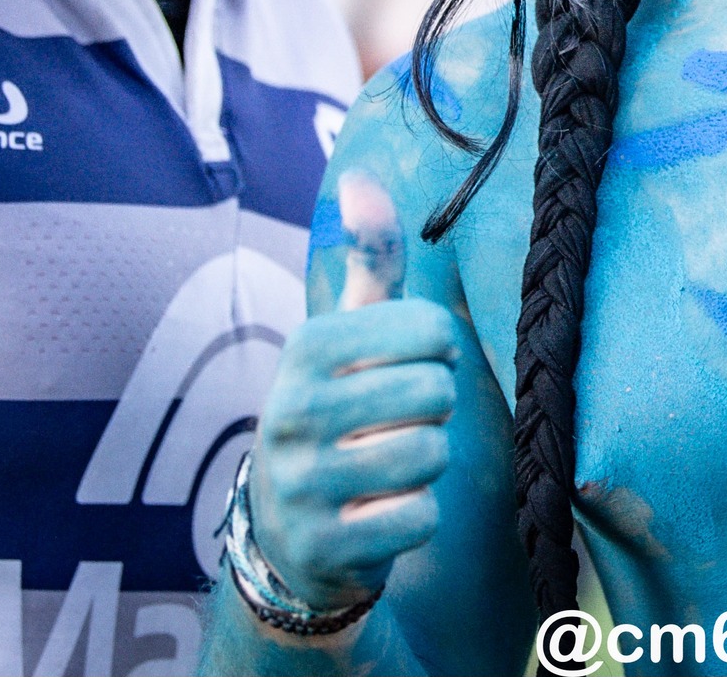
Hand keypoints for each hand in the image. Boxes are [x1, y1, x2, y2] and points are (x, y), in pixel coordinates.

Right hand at [248, 173, 456, 612]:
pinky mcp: (324, 548)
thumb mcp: (345, 334)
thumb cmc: (336, 409)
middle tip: (398, 419)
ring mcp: (303, 484)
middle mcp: (291, 411)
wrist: (287, 530)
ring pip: (430, 456)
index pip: (432, 330)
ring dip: (426, 463)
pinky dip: (416, 516)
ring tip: (390, 462)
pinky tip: (383, 511)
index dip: (439, 351)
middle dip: (433, 409)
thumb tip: (362, 178)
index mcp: (306, 348)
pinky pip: (419, 519)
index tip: (409, 364)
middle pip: (435, 393)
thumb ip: (367, 261)